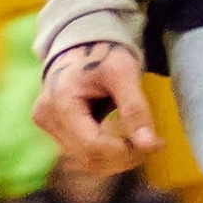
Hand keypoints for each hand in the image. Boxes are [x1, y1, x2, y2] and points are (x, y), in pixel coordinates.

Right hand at [33, 41, 157, 176]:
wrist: (82, 42)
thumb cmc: (103, 52)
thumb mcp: (124, 73)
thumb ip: (135, 108)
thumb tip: (150, 145)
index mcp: (60, 101)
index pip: (93, 146)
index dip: (126, 152)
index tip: (156, 144)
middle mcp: (46, 117)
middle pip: (89, 158)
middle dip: (125, 157)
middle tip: (152, 143)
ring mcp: (46, 124)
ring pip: (86, 160)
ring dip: (117, 157)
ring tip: (139, 139)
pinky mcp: (52, 128)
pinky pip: (82, 152)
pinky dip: (106, 151)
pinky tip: (121, 137)